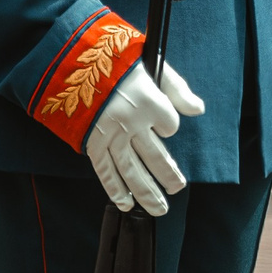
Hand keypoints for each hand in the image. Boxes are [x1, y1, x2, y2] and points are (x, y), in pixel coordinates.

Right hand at [84, 60, 204, 214]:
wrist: (74, 65)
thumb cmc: (118, 65)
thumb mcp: (153, 67)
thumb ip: (177, 88)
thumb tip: (198, 109)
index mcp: (147, 101)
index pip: (170, 124)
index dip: (169, 124)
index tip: (164, 122)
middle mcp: (130, 123)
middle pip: (155, 156)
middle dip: (168, 176)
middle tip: (178, 188)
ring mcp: (110, 136)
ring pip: (132, 171)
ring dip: (147, 192)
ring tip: (160, 207)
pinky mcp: (92, 144)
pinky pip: (105, 172)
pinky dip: (116, 191)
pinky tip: (127, 204)